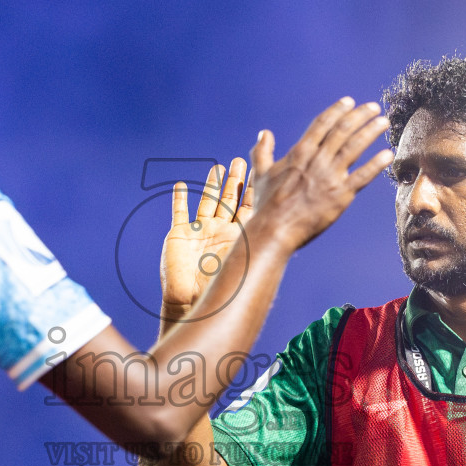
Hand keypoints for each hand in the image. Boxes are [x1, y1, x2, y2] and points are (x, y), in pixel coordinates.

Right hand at [161, 157, 252, 315]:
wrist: (192, 303)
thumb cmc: (220, 289)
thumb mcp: (243, 264)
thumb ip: (258, 247)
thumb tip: (286, 235)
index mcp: (237, 238)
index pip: (248, 208)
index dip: (253, 190)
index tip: (260, 171)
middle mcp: (219, 231)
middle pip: (229, 201)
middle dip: (234, 181)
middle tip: (240, 162)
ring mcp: (199, 232)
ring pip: (207, 202)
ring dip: (211, 185)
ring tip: (218, 168)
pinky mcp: (179, 235)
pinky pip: (179, 212)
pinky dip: (179, 199)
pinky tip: (182, 185)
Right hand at [247, 98, 391, 251]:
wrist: (275, 230)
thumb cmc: (266, 205)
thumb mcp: (260, 173)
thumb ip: (263, 151)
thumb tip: (263, 133)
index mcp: (300, 153)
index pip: (322, 124)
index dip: (337, 110)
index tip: (349, 102)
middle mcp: (317, 160)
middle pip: (342, 130)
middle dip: (360, 116)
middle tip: (373, 107)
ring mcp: (330, 176)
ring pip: (355, 147)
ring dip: (370, 132)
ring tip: (383, 122)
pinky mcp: (341, 195)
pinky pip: (363, 176)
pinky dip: (376, 164)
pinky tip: (387, 154)